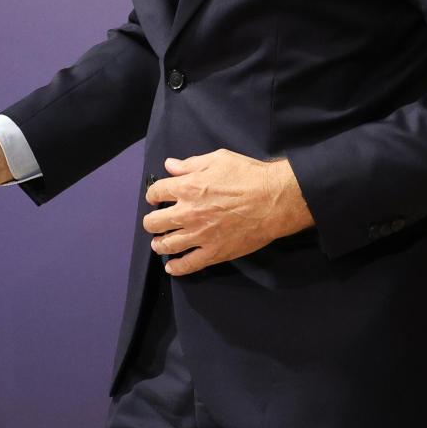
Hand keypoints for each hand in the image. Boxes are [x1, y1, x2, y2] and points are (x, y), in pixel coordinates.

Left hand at [142, 149, 313, 275]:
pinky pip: (190, 264)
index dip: (153, 195)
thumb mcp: (218, 159)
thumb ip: (190, 164)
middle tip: (155, 222)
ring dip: (159, 244)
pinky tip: (171, 267)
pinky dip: (177, 267)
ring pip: (167, 245)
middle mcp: (188, 212)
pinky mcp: (215, 252)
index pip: (156, 192)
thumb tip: (169, 165)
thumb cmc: (249, 175)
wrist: (275, 200)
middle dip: (151, 222)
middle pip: (155, 222)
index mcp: (187, 187)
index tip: (156, 198)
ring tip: (159, 243)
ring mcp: (201, 234)